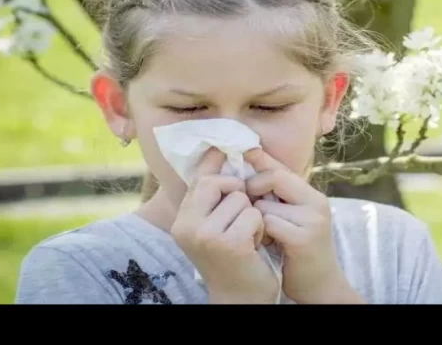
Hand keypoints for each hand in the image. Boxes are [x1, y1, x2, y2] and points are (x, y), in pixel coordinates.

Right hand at [170, 147, 279, 303]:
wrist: (240, 296)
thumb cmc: (233, 257)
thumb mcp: (215, 225)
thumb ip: (212, 195)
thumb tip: (216, 151)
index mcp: (182, 221)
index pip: (198, 179)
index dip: (213, 162)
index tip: (222, 146)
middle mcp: (187, 227)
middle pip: (217, 182)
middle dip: (237, 192)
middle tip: (241, 216)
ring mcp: (206, 235)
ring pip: (240, 198)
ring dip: (251, 215)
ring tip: (246, 237)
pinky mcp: (229, 243)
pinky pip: (253, 214)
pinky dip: (259, 228)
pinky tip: (253, 246)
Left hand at [244, 148, 364, 303]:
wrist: (320, 286)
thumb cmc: (299, 252)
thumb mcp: (293, 218)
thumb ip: (278, 195)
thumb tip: (250, 164)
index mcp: (313, 196)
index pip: (281, 167)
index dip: (260, 161)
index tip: (242, 157)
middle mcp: (316, 203)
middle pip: (274, 177)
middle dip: (253, 187)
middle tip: (247, 204)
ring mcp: (312, 220)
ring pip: (264, 205)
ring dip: (255, 218)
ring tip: (259, 232)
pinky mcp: (302, 239)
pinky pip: (267, 224)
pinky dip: (259, 233)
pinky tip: (263, 243)